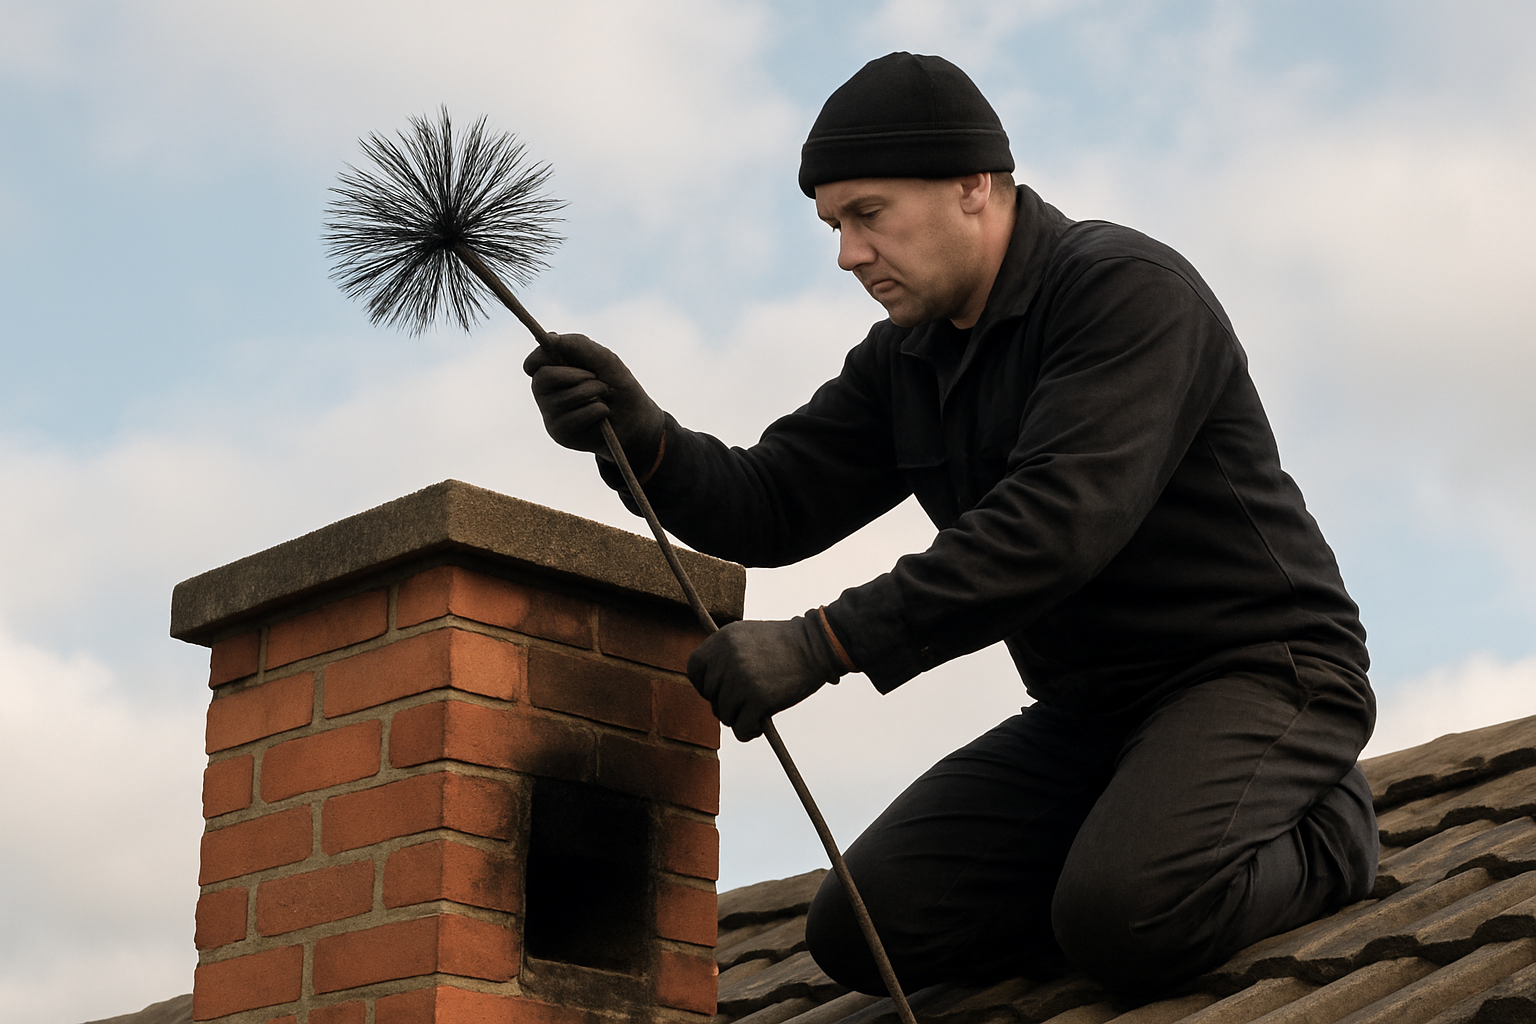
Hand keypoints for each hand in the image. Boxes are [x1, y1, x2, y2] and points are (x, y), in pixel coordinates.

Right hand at [523, 333, 664, 465]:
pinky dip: (599, 410)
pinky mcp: (561, 434)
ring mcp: (551, 416)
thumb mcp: (602, 359)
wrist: (636, 420)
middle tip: (596, 379)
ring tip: (604, 397)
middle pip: (545, 377)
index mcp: (552, 372)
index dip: (542, 356)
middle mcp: (546, 395)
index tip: (557, 354)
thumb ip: (578, 345)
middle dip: (577, 375)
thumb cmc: (617, 385)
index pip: (534, 362)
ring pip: (566, 397)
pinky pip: (579, 415)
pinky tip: (602, 417)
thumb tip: (549, 337)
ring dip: (594, 392)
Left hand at [687, 611, 847, 741]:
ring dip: (738, 718)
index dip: (703, 683)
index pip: (694, 669)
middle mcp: (728, 658)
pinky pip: (741, 728)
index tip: (717, 689)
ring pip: (725, 714)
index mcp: (723, 639)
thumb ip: (725, 653)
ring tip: (755, 712)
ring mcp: (742, 680)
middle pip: (711, 695)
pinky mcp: (758, 700)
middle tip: (744, 703)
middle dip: (725, 703)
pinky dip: (748, 732)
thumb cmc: (784, 643)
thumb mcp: (746, 635)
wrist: (817, 645)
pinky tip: (758, 726)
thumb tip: (708, 685)